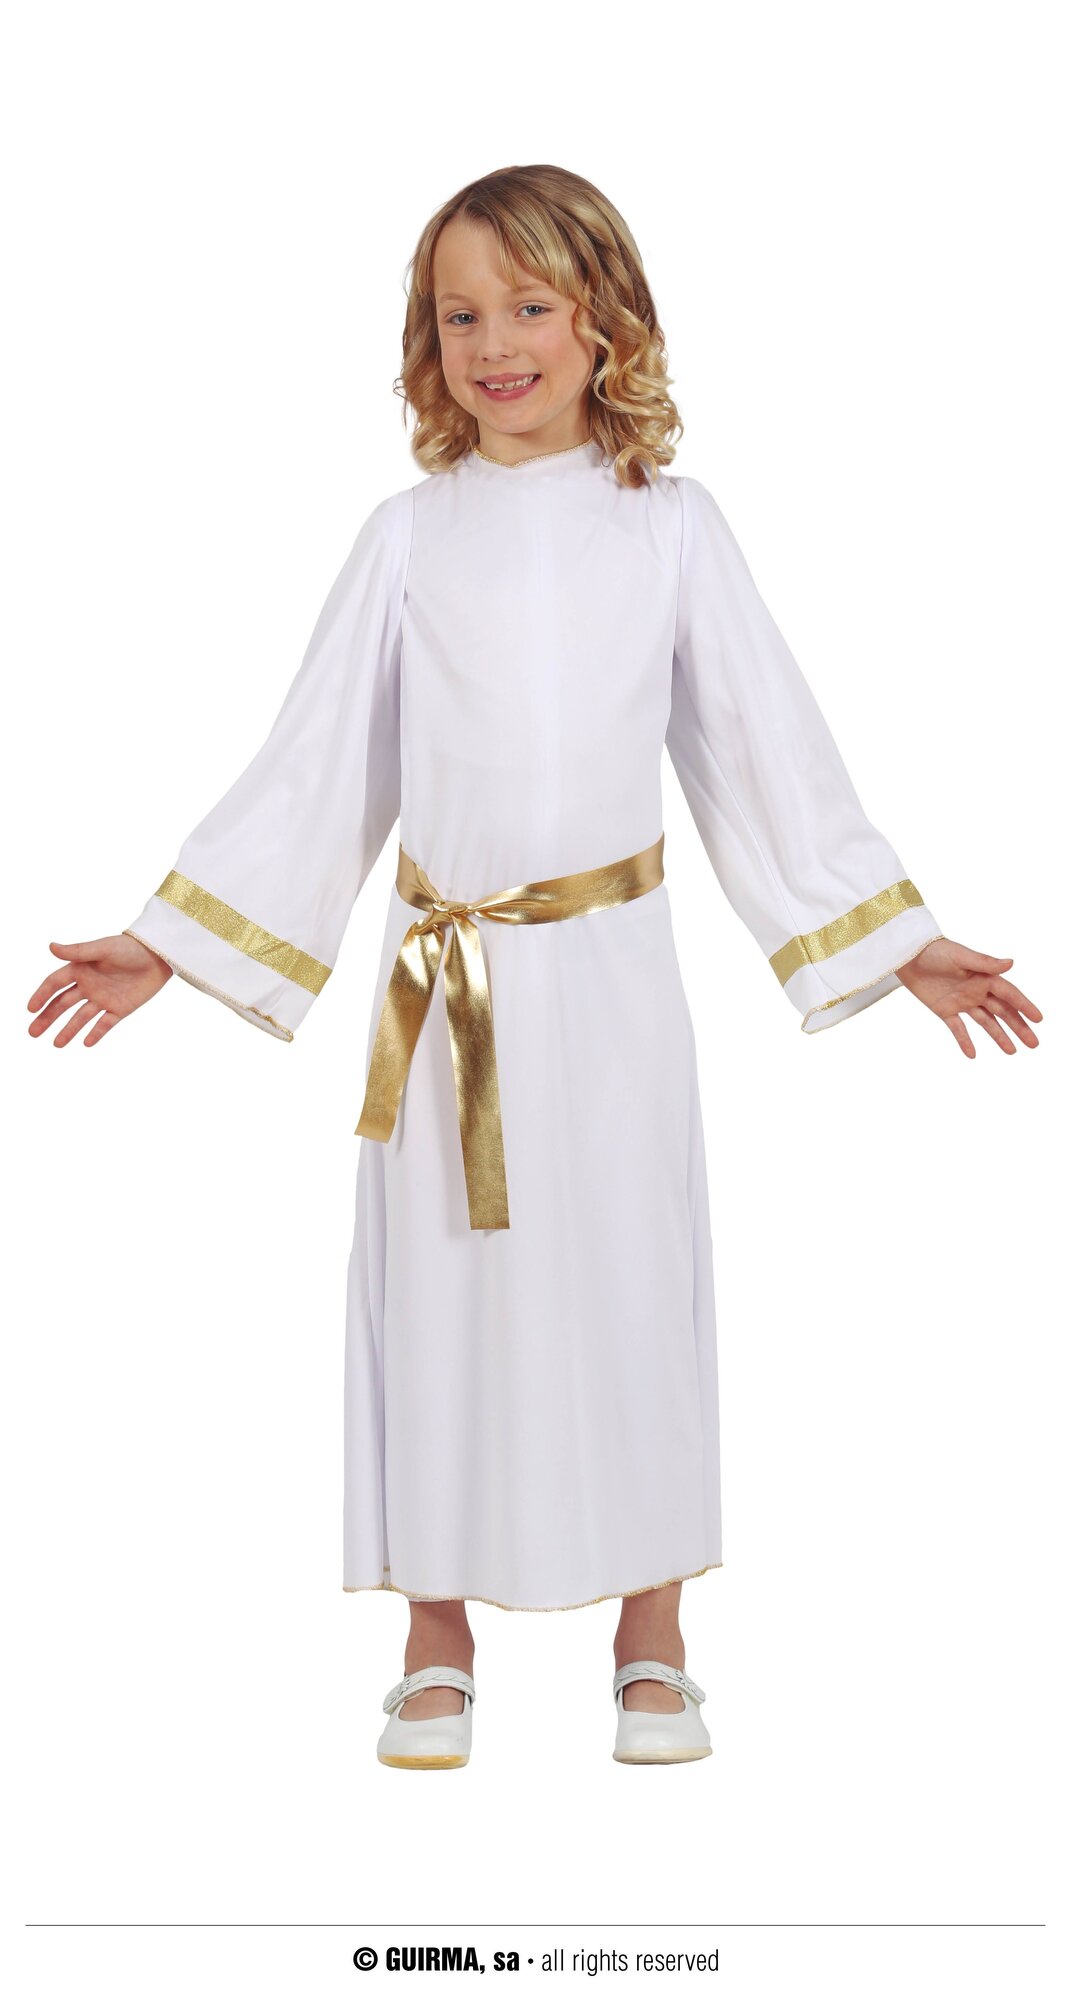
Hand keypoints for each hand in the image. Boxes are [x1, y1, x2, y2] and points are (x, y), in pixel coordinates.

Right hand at [27, 934, 172, 1047]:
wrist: (159, 956)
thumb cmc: (129, 947)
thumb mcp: (103, 948)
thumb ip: (78, 951)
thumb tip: (50, 947)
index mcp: (80, 969)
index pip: (55, 984)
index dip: (42, 996)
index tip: (31, 1009)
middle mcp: (88, 985)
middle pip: (62, 1004)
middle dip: (47, 1018)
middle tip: (33, 1032)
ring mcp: (103, 998)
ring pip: (81, 1017)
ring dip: (68, 1030)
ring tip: (56, 1044)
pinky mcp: (120, 1009)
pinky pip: (105, 1024)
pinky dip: (96, 1033)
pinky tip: (86, 1043)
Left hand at [896, 937, 1041, 1058]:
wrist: (908, 956)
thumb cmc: (935, 950)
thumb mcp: (960, 956)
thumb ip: (985, 963)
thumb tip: (1011, 963)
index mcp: (984, 977)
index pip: (1009, 994)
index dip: (1024, 1006)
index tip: (1038, 1019)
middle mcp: (976, 991)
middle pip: (1002, 1012)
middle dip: (1018, 1027)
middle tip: (1033, 1043)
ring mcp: (961, 1001)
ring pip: (985, 1022)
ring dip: (998, 1036)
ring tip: (1012, 1051)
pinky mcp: (944, 1009)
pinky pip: (958, 1028)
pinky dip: (965, 1041)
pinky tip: (972, 1054)